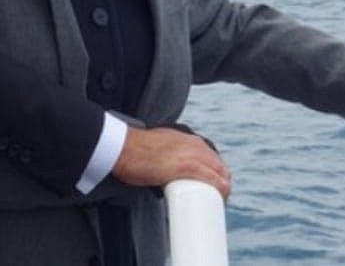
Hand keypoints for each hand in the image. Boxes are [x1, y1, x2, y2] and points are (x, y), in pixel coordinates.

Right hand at [112, 126, 231, 199]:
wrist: (122, 147)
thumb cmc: (135, 150)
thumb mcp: (160, 145)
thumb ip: (169, 154)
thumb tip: (167, 170)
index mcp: (189, 140)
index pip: (213, 159)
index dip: (216, 175)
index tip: (212, 188)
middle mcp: (194, 145)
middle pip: (220, 167)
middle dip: (222, 184)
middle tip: (216, 200)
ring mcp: (191, 154)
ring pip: (219, 173)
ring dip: (222, 189)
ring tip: (217, 204)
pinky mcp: (185, 166)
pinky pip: (211, 178)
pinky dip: (219, 189)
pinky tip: (221, 197)